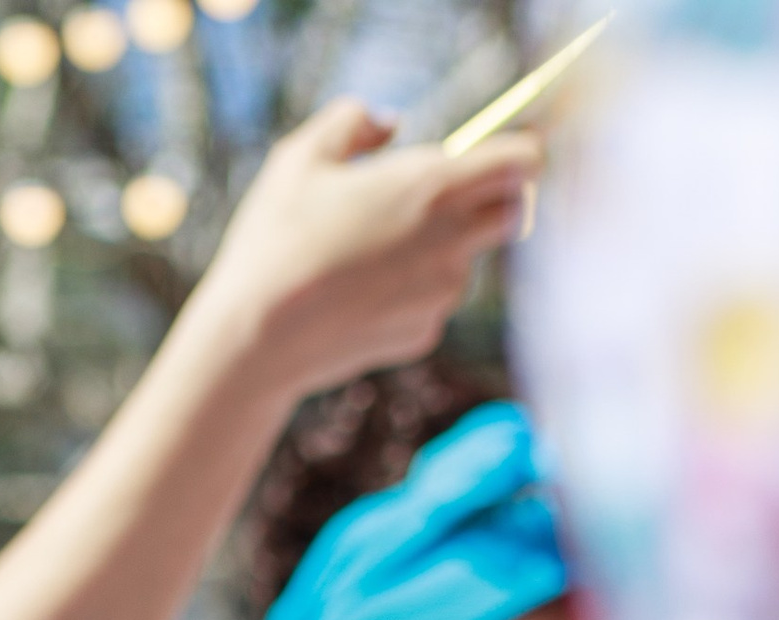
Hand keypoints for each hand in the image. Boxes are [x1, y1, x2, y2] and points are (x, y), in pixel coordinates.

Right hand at [193, 103, 537, 401]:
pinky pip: (433, 301)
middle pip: (512, 212)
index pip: (522, 162)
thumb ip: (355, 121)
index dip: (521, 151)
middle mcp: (451, 243)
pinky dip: (411, 291)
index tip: (503, 152)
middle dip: (492, 197)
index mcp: (433, 186)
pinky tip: (360, 293)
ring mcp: (442, 296)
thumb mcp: (302, 155)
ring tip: (372, 250)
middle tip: (442, 196)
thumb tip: (389, 123)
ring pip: (467, 259)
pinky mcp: (423, 335)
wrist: (256, 339)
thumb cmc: (276, 238)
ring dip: (441, 247)